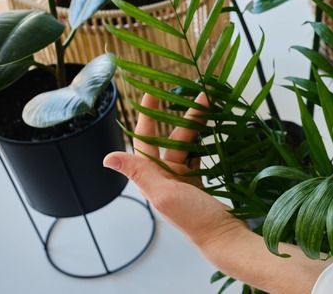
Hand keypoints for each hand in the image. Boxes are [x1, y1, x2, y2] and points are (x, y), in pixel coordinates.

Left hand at [103, 93, 248, 246]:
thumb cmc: (196, 220)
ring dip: (197, 128)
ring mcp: (184, 181)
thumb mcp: (166, 194)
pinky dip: (204, 143)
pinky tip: (212, 133)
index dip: (147, 117)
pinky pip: (199, 156)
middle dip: (184, 118)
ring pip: (187, 146)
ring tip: (210, 108)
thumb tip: (107, 158)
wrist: (224, 237)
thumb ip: (140, 173)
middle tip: (200, 97)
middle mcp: (166, 178)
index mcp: (153, 179)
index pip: (145, 141)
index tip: (153, 94)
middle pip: (172, 140)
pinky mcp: (200, 183)